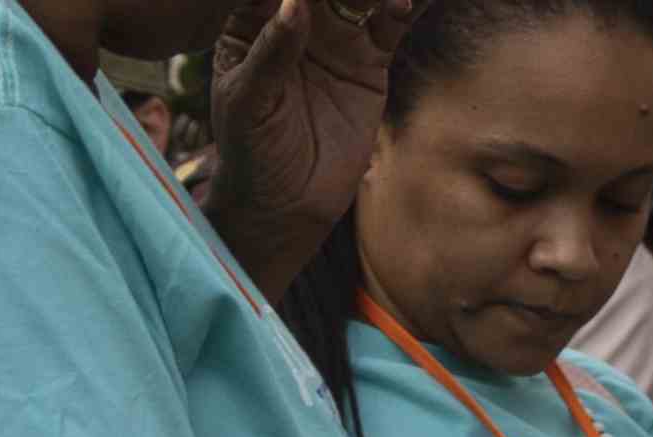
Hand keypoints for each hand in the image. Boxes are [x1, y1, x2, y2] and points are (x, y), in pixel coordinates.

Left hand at [203, 0, 408, 280]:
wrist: (289, 200)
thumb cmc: (252, 148)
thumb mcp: (249, 99)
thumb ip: (272, 51)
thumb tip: (296, 3)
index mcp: (250, 22)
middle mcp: (294, 23)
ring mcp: (333, 41)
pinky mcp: (368, 65)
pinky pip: (386, 29)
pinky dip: (399, 12)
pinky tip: (403, 2)